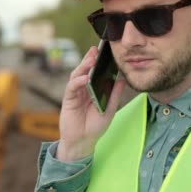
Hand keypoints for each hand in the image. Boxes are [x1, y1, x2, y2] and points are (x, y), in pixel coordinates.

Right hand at [57, 45, 125, 161]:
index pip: (95, 72)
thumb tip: (122, 78)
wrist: (82, 141)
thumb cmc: (95, 126)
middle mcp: (83, 88)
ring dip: (83, 67)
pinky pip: (72, 87)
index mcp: (93, 89)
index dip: (99, 62)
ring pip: (77, 75)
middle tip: (96, 50)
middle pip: (85, 70)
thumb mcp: (109, 108)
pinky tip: (85, 78)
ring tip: (91, 60)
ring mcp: (75, 93)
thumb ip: (114, 93)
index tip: (106, 51)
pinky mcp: (68, 99)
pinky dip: (78, 82)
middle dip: (89, 59)